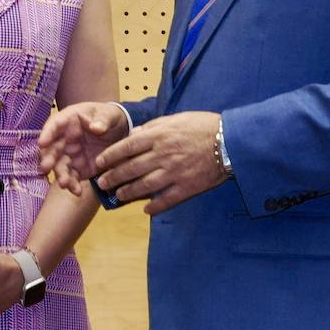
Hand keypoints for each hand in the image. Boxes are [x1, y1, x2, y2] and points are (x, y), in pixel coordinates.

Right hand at [39, 101, 128, 193]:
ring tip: (65, 184)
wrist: (119, 132)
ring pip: (60, 166)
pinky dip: (73, 185)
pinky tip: (77, 191)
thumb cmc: (110, 117)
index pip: (54, 125)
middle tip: (46, 168)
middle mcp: (65, 138)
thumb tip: (96, 127)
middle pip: (52, 149)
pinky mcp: (78, 168)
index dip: (47, 134)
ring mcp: (70, 154)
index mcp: (69, 120)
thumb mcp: (109, 115)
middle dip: (48, 159)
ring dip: (61, 175)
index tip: (42, 143)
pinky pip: (72, 178)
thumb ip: (103, 120)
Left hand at [95, 110, 225, 213]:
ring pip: (144, 186)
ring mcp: (175, 173)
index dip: (109, 157)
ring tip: (118, 195)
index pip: (126, 147)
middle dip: (113, 177)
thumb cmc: (202, 126)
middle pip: (131, 168)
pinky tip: (146, 210)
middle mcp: (163, 155)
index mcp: (159, 136)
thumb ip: (152, 127)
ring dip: (128, 192)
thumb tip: (132, 135)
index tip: (99, 163)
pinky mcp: (188, 187)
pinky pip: (167, 200)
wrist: (231, 140)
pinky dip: (155, 207)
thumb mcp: (175, 119)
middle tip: (102, 183)